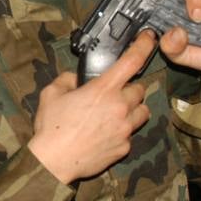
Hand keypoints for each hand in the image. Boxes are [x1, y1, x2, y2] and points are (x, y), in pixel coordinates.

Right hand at [28, 32, 154, 183]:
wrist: (54, 162)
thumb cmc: (51, 127)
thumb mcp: (51, 94)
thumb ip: (66, 80)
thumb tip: (75, 79)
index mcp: (103, 89)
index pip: (131, 61)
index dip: (143, 46)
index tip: (149, 38)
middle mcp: (119, 107)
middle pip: (140, 89)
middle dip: (128, 89)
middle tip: (111, 94)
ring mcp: (125, 129)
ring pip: (142, 111)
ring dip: (132, 109)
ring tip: (115, 113)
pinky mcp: (124, 147)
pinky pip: (131, 134)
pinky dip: (122, 131)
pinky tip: (104, 134)